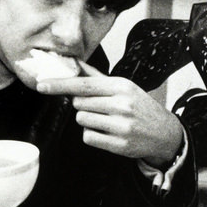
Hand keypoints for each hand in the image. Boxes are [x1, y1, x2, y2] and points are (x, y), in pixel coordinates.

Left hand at [36, 60, 183, 167]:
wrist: (165, 134)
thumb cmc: (139, 107)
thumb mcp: (122, 87)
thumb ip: (95, 76)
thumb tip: (71, 62)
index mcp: (120, 86)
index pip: (82, 84)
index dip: (59, 84)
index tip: (41, 84)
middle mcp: (121, 104)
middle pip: (78, 103)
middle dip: (83, 105)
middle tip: (100, 108)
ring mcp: (121, 125)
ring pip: (81, 119)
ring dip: (88, 120)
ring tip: (106, 120)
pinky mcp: (119, 145)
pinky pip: (87, 137)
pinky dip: (92, 135)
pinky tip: (107, 133)